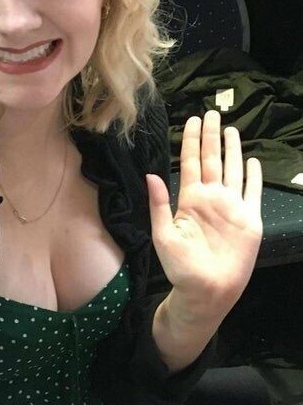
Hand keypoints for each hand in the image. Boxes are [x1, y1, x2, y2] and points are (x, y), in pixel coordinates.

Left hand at [146, 110, 262, 318]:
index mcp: (190, 199)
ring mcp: (232, 207)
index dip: (191, 141)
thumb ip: (159, 205)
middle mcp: (212, 198)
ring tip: (231, 129)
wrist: (206, 292)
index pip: (191, 162)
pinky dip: (254, 175)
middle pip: (212, 159)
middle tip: (211, 112)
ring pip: (233, 170)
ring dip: (232, 150)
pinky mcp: (249, 219)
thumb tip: (150, 175)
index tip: (192, 120)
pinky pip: (253, 192)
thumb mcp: (163, 235)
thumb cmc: (180, 268)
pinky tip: (253, 160)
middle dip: (211, 136)